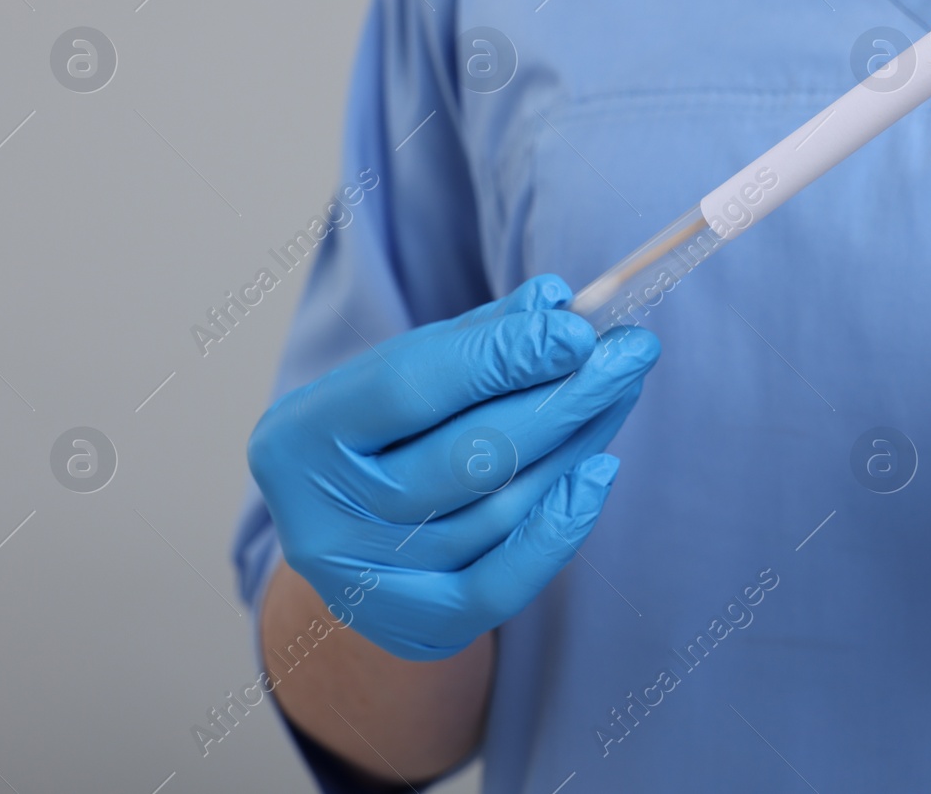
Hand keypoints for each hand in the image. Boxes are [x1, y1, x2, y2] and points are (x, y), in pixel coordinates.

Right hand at [248, 274, 659, 658]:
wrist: (346, 541)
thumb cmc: (379, 439)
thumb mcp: (406, 375)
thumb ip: (475, 338)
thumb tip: (553, 303)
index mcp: (299, 436)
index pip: (410, 386)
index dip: (500, 356)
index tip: (578, 329)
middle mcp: (322, 518)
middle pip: (467, 454)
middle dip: (563, 397)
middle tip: (631, 352)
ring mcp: (366, 584)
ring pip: (497, 509)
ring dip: (576, 443)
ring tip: (621, 390)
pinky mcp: (415, 628)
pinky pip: (504, 584)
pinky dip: (561, 527)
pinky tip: (599, 471)